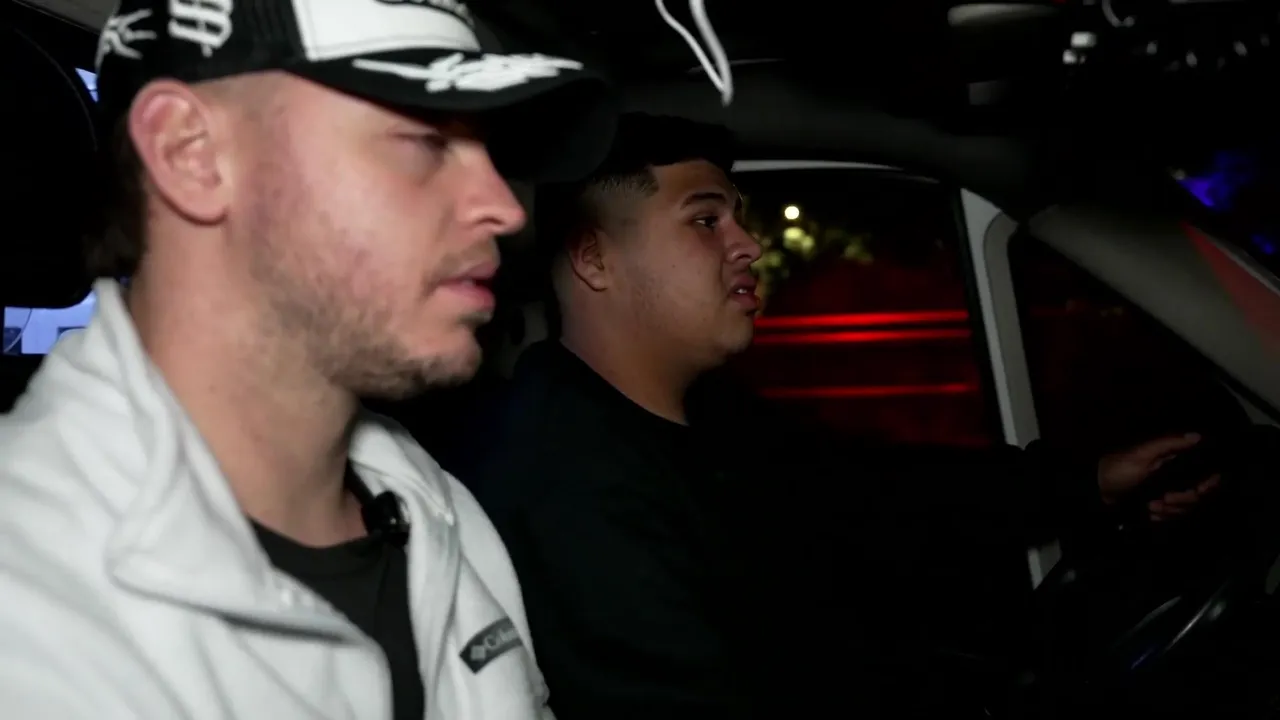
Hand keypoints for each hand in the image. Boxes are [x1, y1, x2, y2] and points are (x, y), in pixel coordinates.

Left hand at [1097, 433, 1220, 521]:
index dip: (1209, 483)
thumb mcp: (1141, 454)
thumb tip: (1197, 436)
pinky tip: (1150, 514)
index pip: (1205, 474)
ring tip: (1151, 506)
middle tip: (1164, 499)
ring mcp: (1167, 494)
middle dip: (1183, 500)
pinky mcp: (1158, 507)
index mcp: (1174, 463)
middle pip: (1197, 495)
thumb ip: (1168, 444)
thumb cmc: (1118, 469)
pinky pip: (1171, 517)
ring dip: (1170, 511)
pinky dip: (1162, 517)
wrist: (1097, 492)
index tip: (1200, 489)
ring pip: (1185, 508)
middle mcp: (1175, 478)